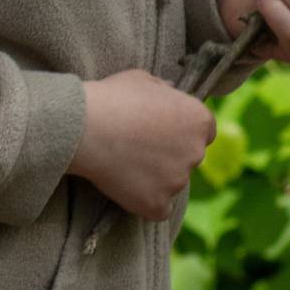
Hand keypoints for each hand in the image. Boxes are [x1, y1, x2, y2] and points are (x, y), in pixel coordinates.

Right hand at [68, 68, 216, 219]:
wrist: (84, 128)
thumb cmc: (112, 98)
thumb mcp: (144, 80)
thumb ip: (165, 91)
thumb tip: (170, 95)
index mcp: (198, 119)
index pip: (205, 132)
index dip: (183, 132)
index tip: (163, 133)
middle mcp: (196, 152)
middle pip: (189, 158)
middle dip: (170, 154)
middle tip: (139, 147)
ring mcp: (178, 181)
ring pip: (172, 183)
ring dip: (156, 178)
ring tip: (124, 163)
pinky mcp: (158, 204)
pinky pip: (159, 209)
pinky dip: (145, 202)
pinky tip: (127, 188)